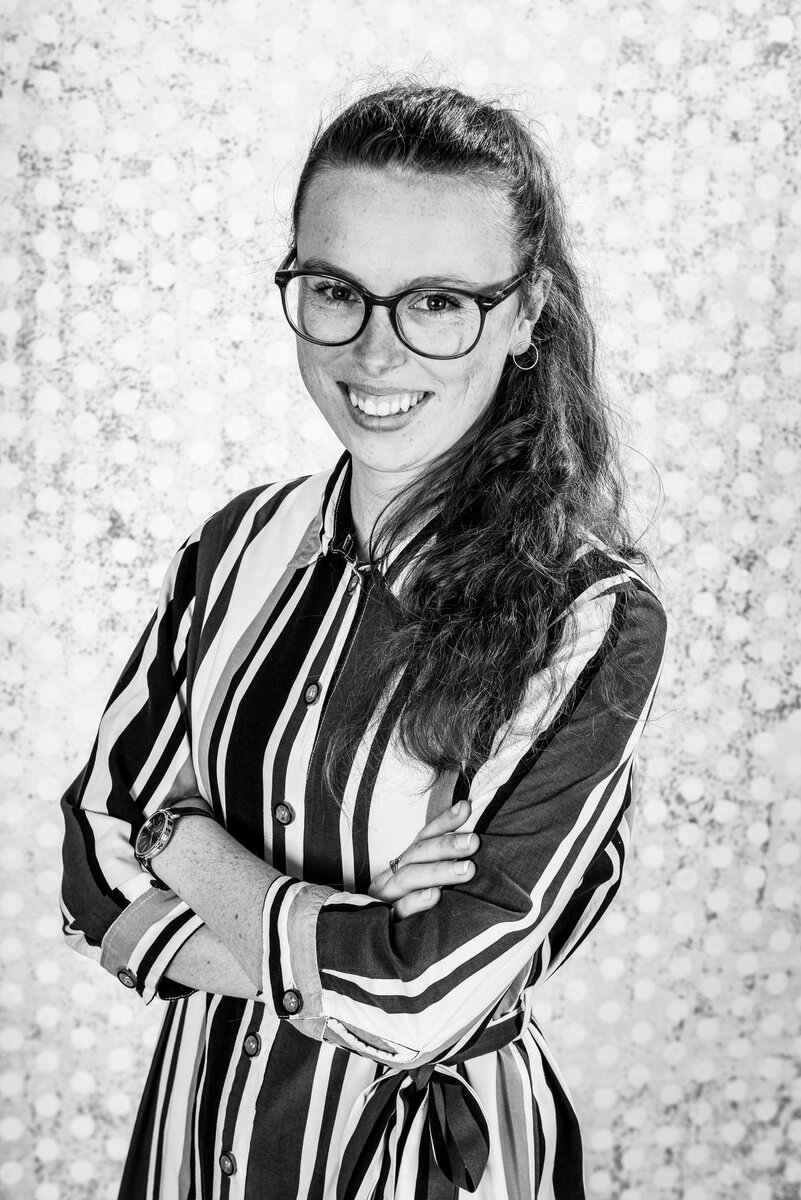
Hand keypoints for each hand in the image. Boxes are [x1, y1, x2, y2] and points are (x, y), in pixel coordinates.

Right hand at [368, 800, 478, 920]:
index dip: (443, 822)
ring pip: (409, 878)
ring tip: (467, 870)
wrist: (369, 951)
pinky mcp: (384, 924)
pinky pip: (398, 911)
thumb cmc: (410, 913)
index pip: (423, 837)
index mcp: (402, 865)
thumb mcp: (424, 886)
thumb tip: (474, 838)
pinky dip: (417, 902)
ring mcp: (385, 900)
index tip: (467, 808)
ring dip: (439, 871)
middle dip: (447, 846)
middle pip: (418, 854)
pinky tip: (436, 896)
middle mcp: (392, 877)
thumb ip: (442, 867)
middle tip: (475, 842)